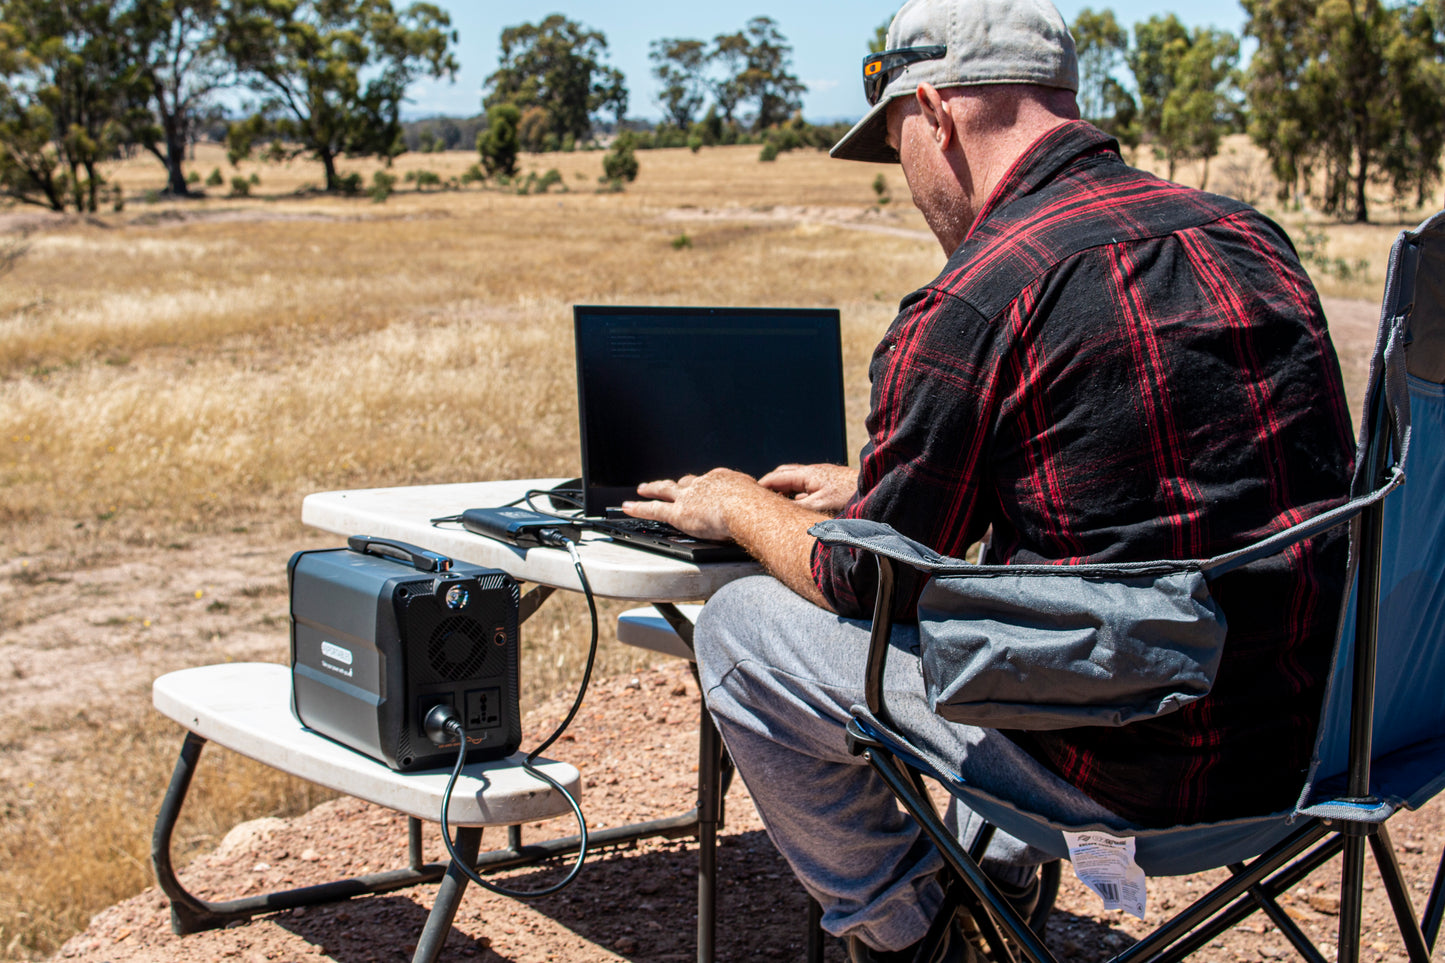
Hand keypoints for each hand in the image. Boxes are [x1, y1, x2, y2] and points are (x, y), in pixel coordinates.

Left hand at [621, 468, 758, 541]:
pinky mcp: (679, 512)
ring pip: (666, 490)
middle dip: (678, 484)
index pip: (711, 482)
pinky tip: (627, 507)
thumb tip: (768, 516)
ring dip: (653, 488)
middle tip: (671, 484)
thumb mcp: (762, 504)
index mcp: (725, 480)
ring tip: (642, 488)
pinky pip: (654, 509)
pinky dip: (639, 507)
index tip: (706, 489)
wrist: (747, 508)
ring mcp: (689, 497)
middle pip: (687, 482)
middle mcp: (704, 484)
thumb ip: (758, 509)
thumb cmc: (760, 509)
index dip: (706, 487)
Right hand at [757, 463, 858, 513]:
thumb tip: (780, 515)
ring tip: (775, 505)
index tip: (747, 495)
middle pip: (784, 475)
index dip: (760, 486)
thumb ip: (798, 508)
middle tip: (758, 498)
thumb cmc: (850, 495)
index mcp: (806, 474)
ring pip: (796, 482)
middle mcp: (812, 473)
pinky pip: (807, 489)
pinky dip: (797, 496)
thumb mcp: (820, 505)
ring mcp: (821, 478)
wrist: (877, 488)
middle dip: (770, 486)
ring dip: (785, 491)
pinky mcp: (830, 485)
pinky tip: (799, 508)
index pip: (776, 477)